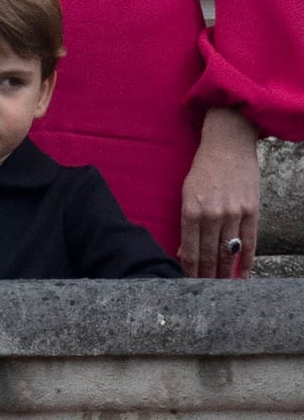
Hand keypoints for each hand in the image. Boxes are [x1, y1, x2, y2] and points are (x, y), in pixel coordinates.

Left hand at [179, 107, 259, 278]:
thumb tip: (186, 252)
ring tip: (222, 287)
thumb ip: (187, 222)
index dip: (189, 269)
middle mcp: (213, 213)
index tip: (187, 284)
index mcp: (191, 209)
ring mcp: (234, 213)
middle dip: (206, 276)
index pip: (190, 249)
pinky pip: (250, 241)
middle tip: (203, 292)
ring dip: (225, 272)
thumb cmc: (202, 170)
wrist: (228, 145)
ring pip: (229, 251)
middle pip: (210, 254)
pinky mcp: (252, 210)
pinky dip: (246, 260)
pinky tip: (243, 274)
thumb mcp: (186, 193)